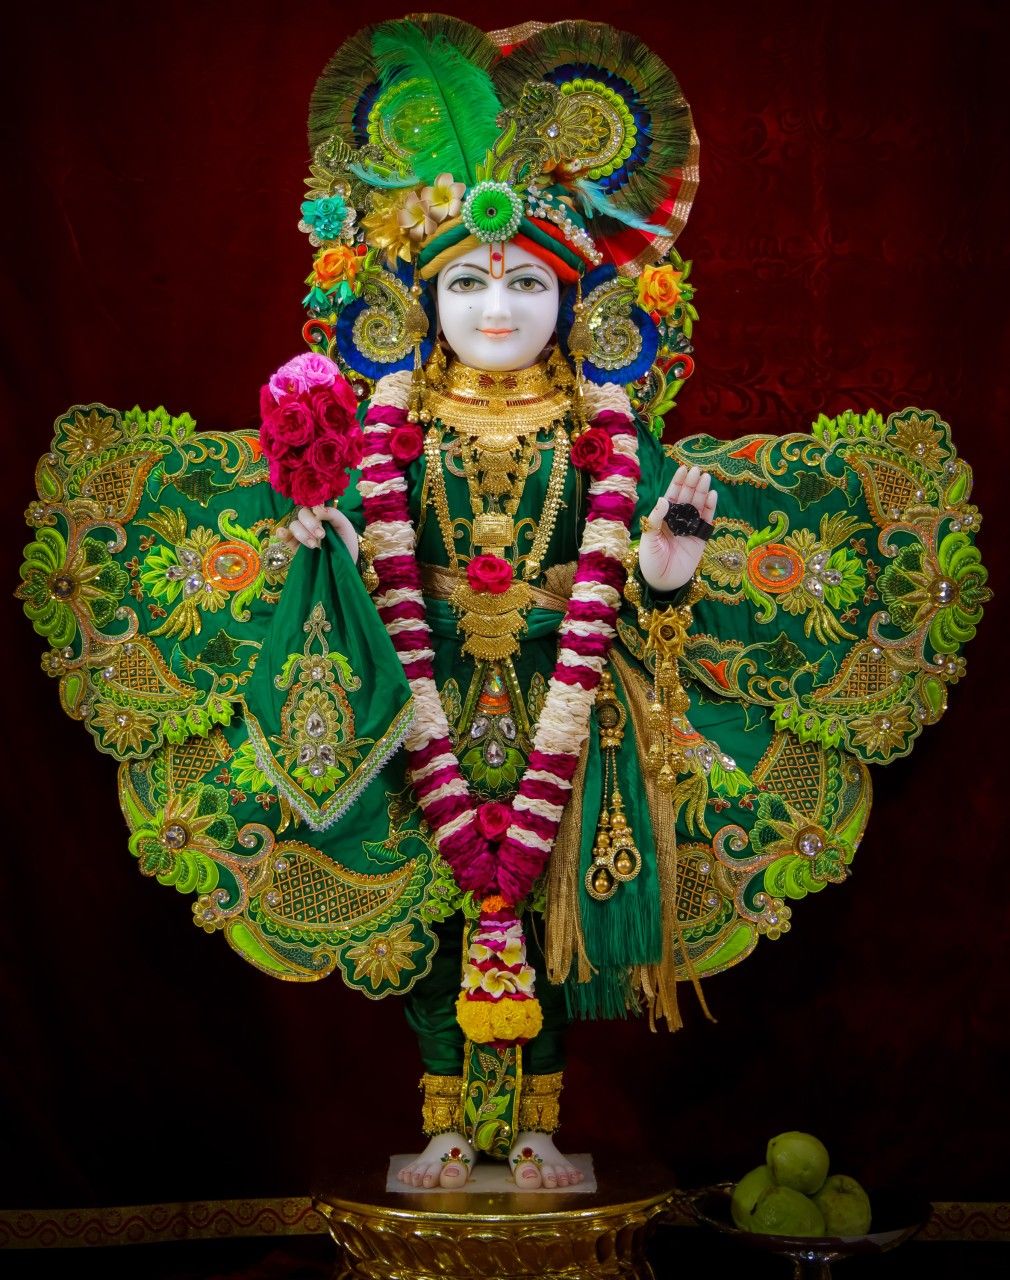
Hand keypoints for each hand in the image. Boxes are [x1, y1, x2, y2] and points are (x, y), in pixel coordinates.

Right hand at [280, 504, 358, 558]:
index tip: (322, 519)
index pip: (311, 504)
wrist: (346, 562)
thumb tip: (316, 509)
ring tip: (314, 545)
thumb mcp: (344, 525)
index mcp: (320, 513)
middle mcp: (309, 521)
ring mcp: (301, 533)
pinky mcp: (295, 545)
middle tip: (322, 535)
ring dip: (303, 534)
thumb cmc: (346, 541)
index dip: (314, 510)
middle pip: (301, 514)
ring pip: (294, 525)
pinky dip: (282, 533)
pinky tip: (283, 533)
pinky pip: (284, 536)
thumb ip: (333, 514)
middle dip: (310, 524)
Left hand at [638, 465, 716, 592]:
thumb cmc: (651, 561)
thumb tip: (664, 499)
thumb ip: (656, 520)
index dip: (677, 483)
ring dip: (702, 492)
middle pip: (686, 498)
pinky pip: (706, 521)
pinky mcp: (700, 539)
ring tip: (706, 478)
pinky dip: (710, 509)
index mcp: (663, 518)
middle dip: (691, 484)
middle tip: (697, 470)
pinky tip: (712, 496)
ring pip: (697, 507)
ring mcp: (690, 529)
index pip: (671, 496)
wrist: (662, 582)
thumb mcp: (649, 539)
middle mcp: (677, 521)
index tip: (683, 469)